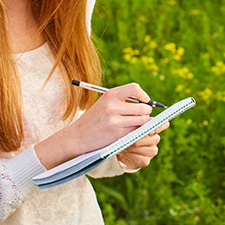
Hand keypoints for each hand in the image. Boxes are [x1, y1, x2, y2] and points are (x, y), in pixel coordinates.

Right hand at [35, 83, 151, 169]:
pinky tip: (130, 131)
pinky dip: (137, 131)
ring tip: (137, 124)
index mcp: (110, 95)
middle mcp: (112, 106)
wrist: (77, 136)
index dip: (143, 95)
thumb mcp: (105, 104)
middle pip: (143, 107)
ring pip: (142, 120)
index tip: (144, 101)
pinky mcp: (117, 134)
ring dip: (143, 123)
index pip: (135, 88)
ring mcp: (115, 120)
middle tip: (142, 115)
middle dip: (146, 112)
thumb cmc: (95, 119)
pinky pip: (136, 131)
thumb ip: (123, 100)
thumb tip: (147, 102)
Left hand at [117, 122, 169, 169]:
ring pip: (146, 149)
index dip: (160, 127)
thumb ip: (134, 118)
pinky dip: (130, 155)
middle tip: (128, 137)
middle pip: (155, 139)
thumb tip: (137, 115)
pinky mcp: (145, 161)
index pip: (163, 124)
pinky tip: (124, 151)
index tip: (151, 130)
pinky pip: (140, 158)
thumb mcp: (129, 124)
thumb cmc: (125, 133)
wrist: (119, 149)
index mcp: (153, 128)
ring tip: (123, 144)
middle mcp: (155, 139)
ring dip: (133, 147)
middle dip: (140, 138)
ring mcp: (152, 151)